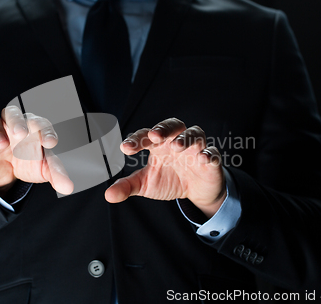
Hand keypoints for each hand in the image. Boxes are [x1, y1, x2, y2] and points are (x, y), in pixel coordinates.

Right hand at [0, 106, 72, 197]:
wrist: (8, 174)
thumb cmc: (30, 162)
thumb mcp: (44, 169)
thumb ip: (56, 174)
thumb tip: (68, 188)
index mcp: (33, 127)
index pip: (40, 123)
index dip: (46, 131)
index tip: (51, 143)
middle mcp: (13, 124)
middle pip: (12, 112)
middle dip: (17, 121)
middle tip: (21, 133)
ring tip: (1, 143)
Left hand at [105, 118, 225, 217]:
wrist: (195, 193)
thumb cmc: (169, 180)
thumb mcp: (146, 185)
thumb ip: (128, 186)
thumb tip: (108, 195)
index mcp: (158, 144)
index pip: (146, 135)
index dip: (136, 140)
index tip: (125, 148)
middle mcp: (176, 142)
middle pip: (173, 125)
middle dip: (164, 128)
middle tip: (155, 136)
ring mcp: (195, 149)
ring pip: (194, 134)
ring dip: (185, 138)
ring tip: (176, 146)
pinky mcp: (210, 160)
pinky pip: (212, 152)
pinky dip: (208, 153)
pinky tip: (202, 158)